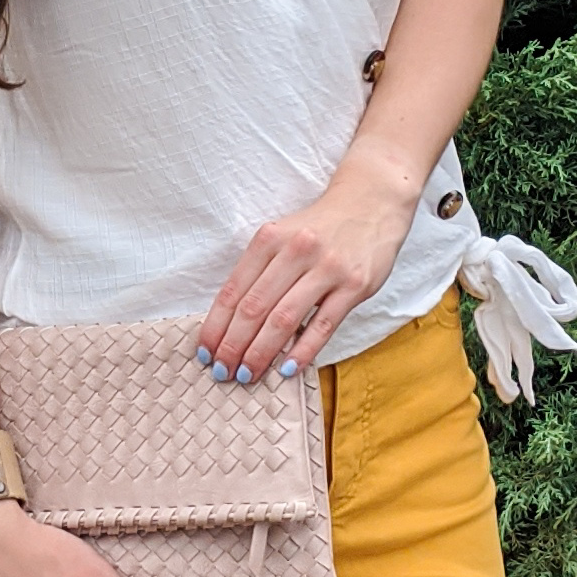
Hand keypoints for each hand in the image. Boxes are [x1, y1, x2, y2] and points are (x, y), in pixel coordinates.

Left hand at [197, 164, 418, 383]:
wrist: (371, 202)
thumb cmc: (319, 228)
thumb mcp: (282, 237)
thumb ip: (260, 272)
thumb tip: (232, 324)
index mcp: (270, 238)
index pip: (234, 291)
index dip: (216, 326)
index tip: (204, 352)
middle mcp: (296, 250)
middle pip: (254, 308)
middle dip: (233, 346)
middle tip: (222, 371)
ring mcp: (327, 268)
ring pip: (284, 319)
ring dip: (261, 353)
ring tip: (248, 374)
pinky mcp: (355, 285)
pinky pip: (323, 325)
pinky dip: (303, 350)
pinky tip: (286, 368)